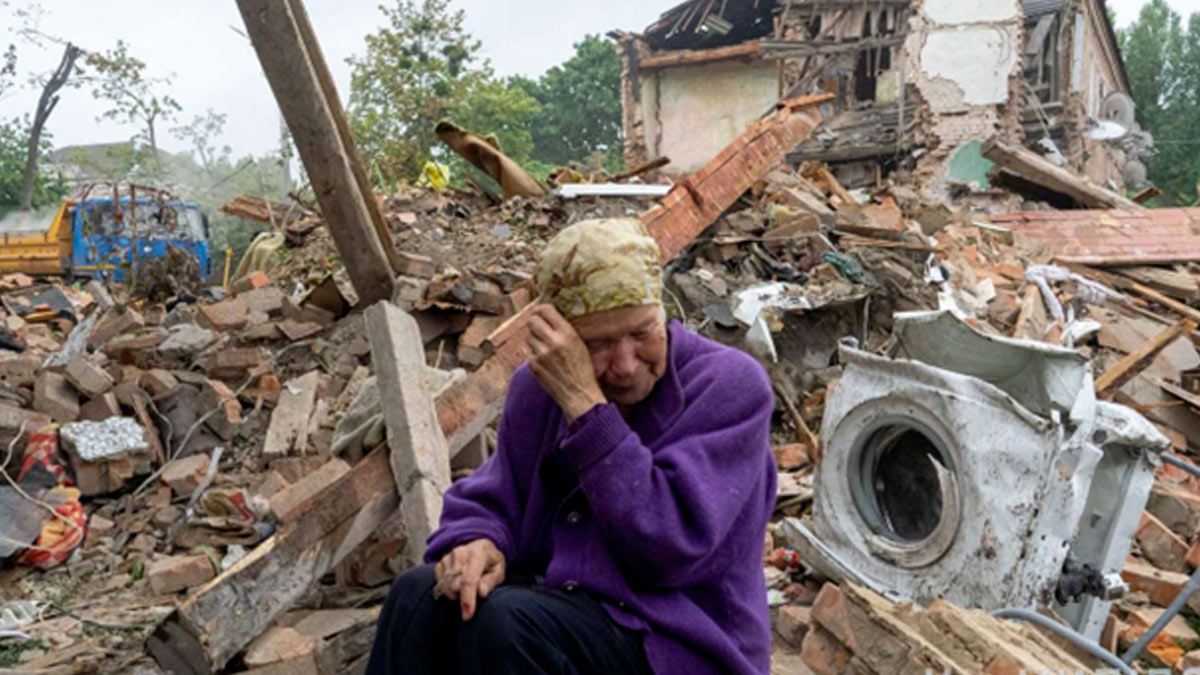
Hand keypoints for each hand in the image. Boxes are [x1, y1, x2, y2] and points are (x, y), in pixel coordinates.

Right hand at [434, 539, 505, 620]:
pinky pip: (440, 584)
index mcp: (478, 553)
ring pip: (445, 587)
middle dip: (462, 597)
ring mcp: (448, 557)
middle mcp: (460, 553)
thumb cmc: (491, 563)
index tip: (467, 616)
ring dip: (455, 594)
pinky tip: (457, 585)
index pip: (468, 579)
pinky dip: (448, 590)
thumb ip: (491, 581)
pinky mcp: (440, 563)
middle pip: (454, 585)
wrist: (481, 549)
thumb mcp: (499, 571)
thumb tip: (481, 592)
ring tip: (467, 589)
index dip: (467, 599)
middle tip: (474, 595)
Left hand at [527, 305, 605, 421]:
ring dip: (534, 338)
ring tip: (544, 345)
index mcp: (567, 334)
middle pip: (532, 321)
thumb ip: (564, 330)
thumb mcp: (580, 344)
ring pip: (528, 336)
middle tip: (539, 326)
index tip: (541, 312)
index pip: (545, 310)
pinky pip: (529, 352)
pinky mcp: (533, 365)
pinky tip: (545, 360)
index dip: (541, 310)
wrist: (579, 394)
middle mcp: (553, 342)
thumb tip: (550, 317)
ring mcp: (541, 354)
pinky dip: (535, 354)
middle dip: (534, 322)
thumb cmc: (583, 370)